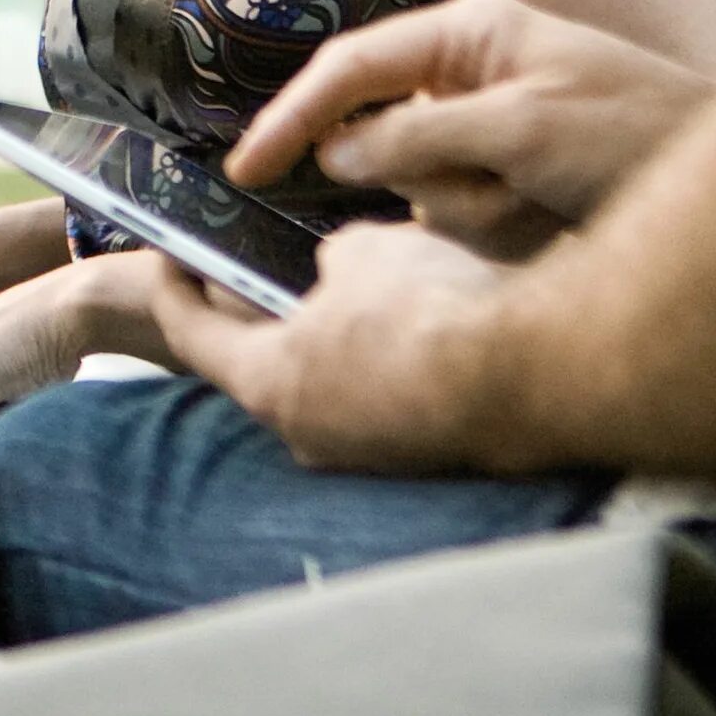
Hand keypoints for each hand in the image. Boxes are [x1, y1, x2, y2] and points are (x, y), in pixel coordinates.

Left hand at [148, 221, 516, 472]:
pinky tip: (417, 331)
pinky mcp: (424, 462)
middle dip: (265, 316)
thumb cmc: (433, 310)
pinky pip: (388, 405)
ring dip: (336, 345)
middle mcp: (309, 437)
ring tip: (357, 295)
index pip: (190, 334)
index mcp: (267, 384)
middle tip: (267, 269)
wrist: (544, 374)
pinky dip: (389, 368)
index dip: (175, 285)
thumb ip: (332, 263)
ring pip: (332, 388)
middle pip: (264, 366)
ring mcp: (369, 459)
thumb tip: (340, 275)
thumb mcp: (363, 253)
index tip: (171, 253)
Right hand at [225, 0, 715, 256]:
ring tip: (548, 204)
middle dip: (432, 180)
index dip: (289, 118)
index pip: (348, 70)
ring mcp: (489, 129)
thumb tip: (337, 155)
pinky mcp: (509, 178)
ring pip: (421, 188)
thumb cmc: (639, 139)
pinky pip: (461, 215)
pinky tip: (553, 218)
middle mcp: (468, 75)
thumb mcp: (522, 131)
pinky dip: (498, 228)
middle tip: (503, 194)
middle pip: (384, 139)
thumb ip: (418, 139)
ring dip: (476, 211)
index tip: (245, 172)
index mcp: (469, 35)